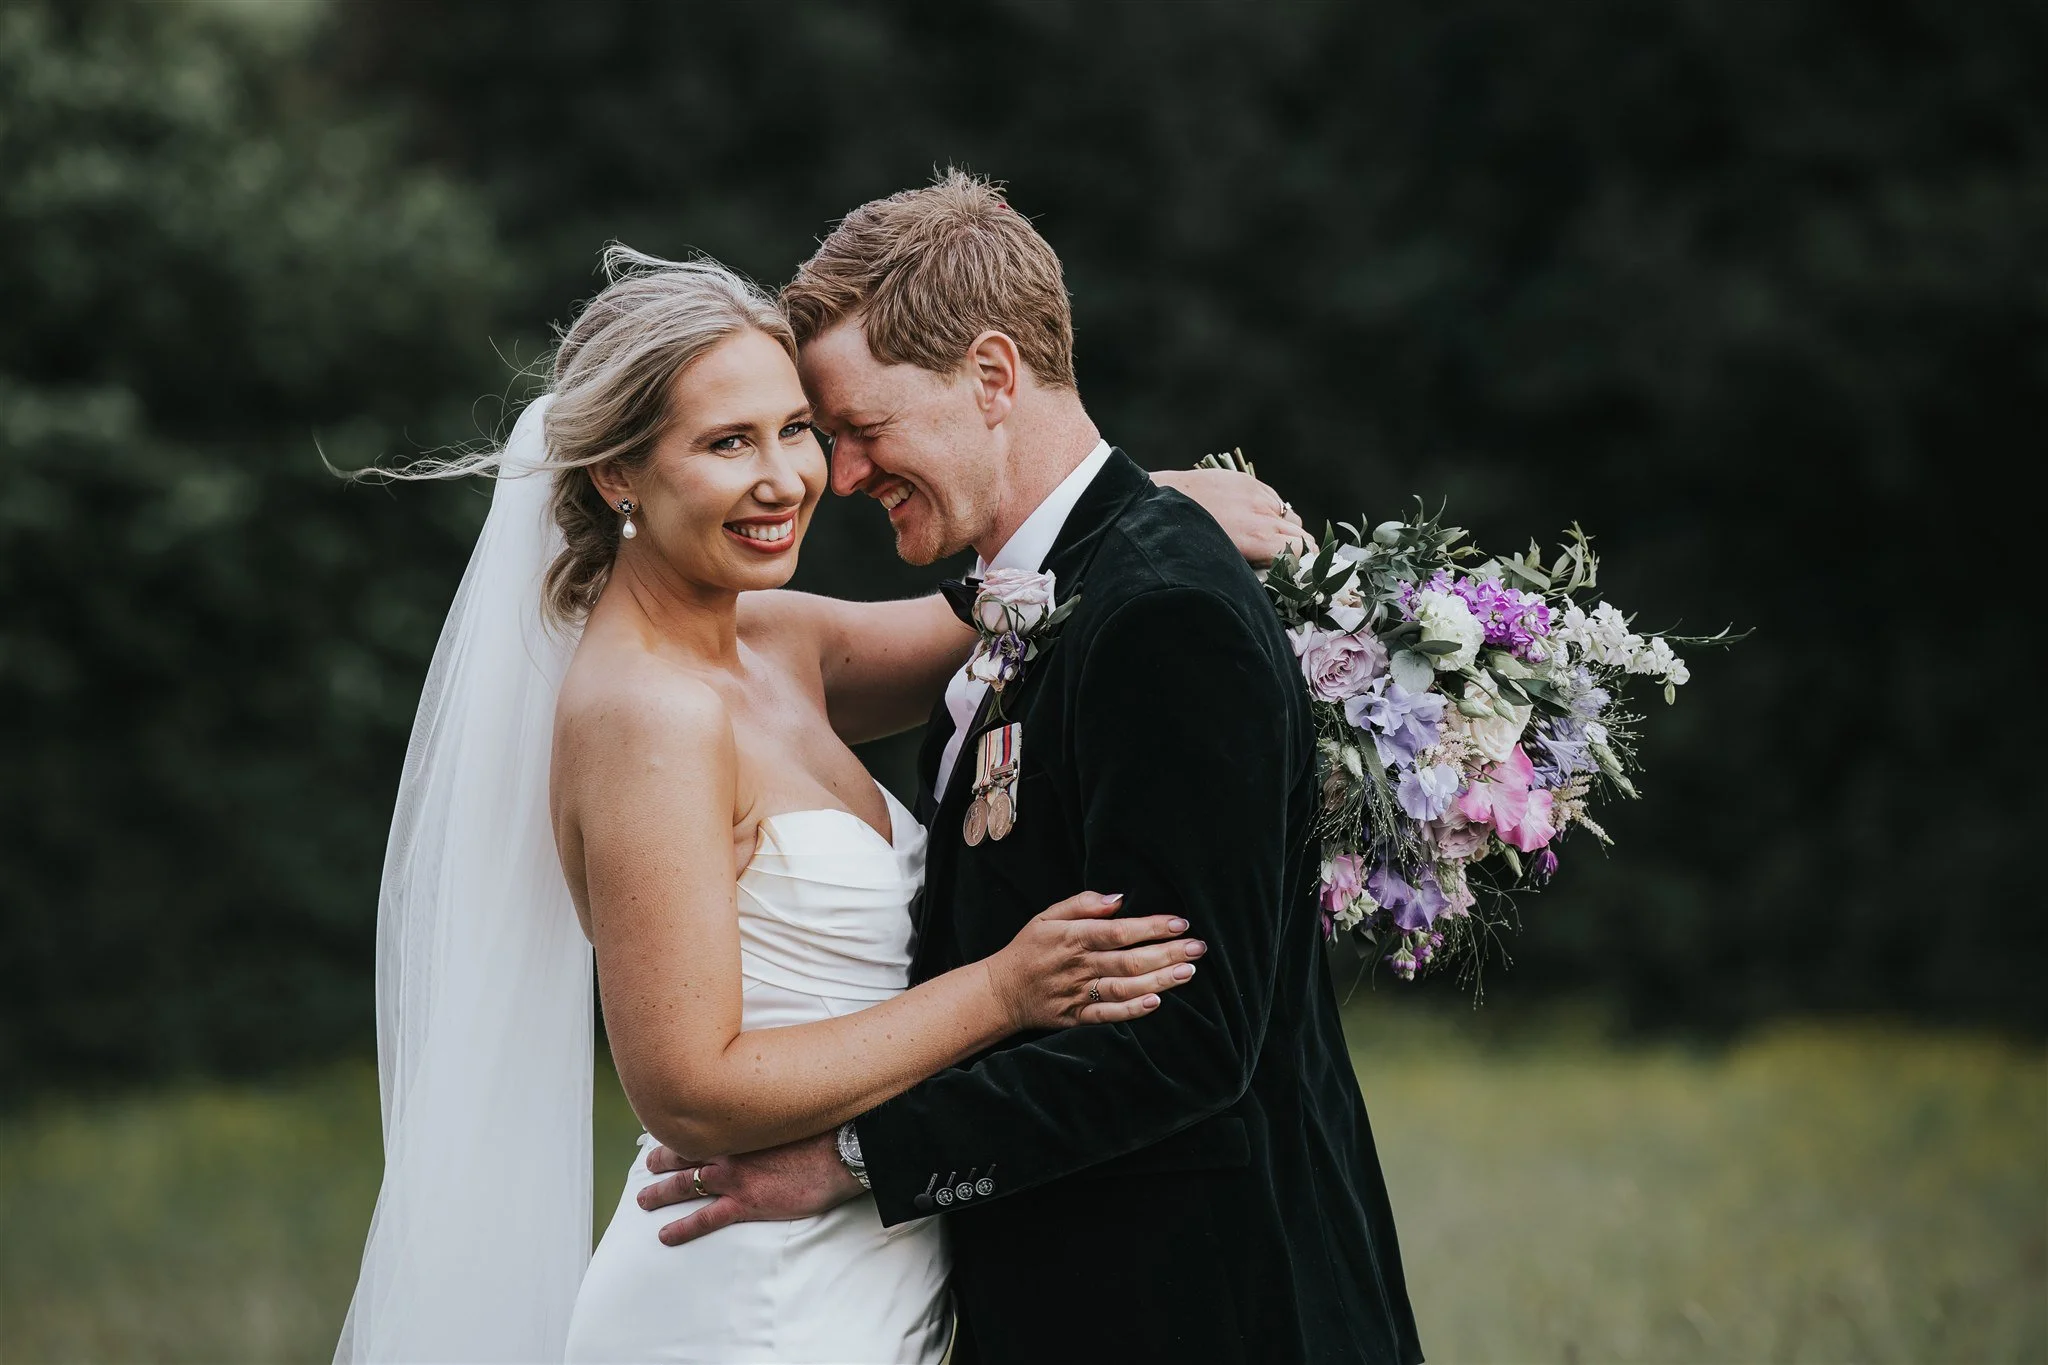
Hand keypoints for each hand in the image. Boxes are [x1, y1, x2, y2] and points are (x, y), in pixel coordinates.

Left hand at [638, 1130, 861, 1246]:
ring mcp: (733, 1178)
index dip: (681, 1127)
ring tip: (643, 1199)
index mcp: (740, 1125)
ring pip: (684, 1185)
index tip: (671, 1125)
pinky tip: (665, 1235)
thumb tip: (767, 1105)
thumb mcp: (791, 1110)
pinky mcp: (744, 1204)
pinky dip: (681, 1228)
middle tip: (648, 1163)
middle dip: (662, 1159)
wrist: (842, 1151)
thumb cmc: (823, 1129)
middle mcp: (729, 1149)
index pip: (699, 1124)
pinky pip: (703, 1219)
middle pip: (683, 1153)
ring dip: (660, 1192)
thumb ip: (769, 1111)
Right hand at [984, 891, 1205, 1031]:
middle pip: (1128, 960)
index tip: (1181, 923)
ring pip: (1123, 987)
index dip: (1151, 927)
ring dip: (1158, 981)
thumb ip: (1082, 904)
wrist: (1000, 991)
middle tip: (1198, 948)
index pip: (1118, 931)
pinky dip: (1131, 1010)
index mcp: (1072, 937)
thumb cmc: (1028, 949)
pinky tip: (1156, 1003)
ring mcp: (1077, 994)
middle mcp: (1077, 966)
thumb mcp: (1047, 917)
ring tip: (1187, 973)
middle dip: (1166, 953)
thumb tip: (1118, 898)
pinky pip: (1107, 1015)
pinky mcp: (1076, 1017)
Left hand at [1154, 467, 1312, 566]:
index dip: (1305, 565)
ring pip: (1291, 517)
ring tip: (1272, 541)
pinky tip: (1255, 520)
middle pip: (1301, 535)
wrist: (1159, 500)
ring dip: (1288, 530)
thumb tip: (1273, 577)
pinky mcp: (1248, 481)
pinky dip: (1272, 512)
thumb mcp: (1222, 562)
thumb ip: (1252, 567)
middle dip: (1301, 551)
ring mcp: (1257, 495)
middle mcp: (1262, 515)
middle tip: (1294, 564)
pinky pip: (1275, 500)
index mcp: (1257, 539)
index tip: (1301, 575)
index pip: (1301, 551)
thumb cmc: (1183, 541)